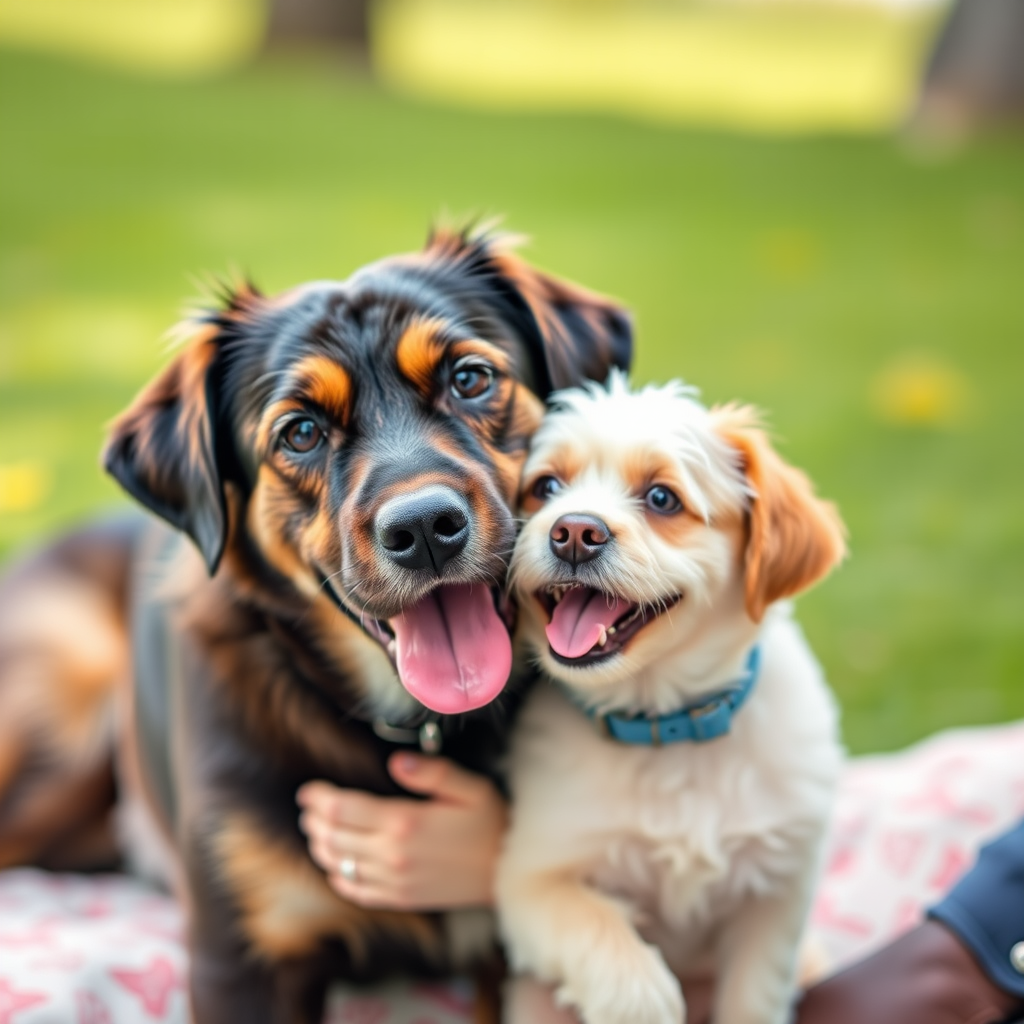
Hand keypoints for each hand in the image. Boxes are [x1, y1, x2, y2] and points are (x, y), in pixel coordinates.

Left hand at [297, 753, 507, 910]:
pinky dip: (338, 878)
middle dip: (314, 820)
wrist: (508, 871)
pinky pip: (357, 891)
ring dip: (320, 847)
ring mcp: (394, 881)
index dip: (319, 798)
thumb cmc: (491, 823)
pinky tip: (336, 866)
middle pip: (333, 838)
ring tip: (315, 831)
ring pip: (339, 865)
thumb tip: (397, 760)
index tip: (308, 790)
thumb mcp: (469, 787)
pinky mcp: (400, 898)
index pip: (343, 810)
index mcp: (404, 823)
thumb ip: (431, 772)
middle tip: (308, 807)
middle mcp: (393, 855)